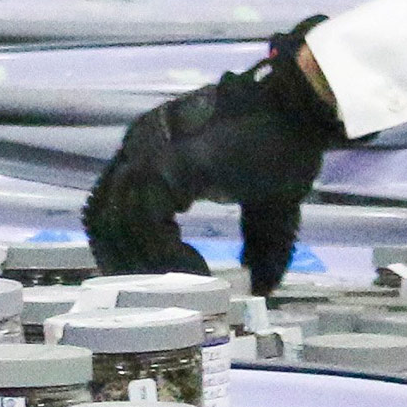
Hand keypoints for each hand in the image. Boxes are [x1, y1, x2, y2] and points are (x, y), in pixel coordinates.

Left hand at [84, 23, 347, 291]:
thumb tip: (262, 287)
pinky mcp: (171, 161)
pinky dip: (165, 253)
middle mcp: (139, 147)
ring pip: (120, 222)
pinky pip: (147, 219)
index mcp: (151, 152)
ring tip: (185, 286)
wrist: (303, 109)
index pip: (106, 208)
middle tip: (160, 297)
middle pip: (103, 218)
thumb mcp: (268, 206)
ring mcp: (151, 150)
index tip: (147, 286)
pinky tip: (196, 270)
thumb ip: (257, 243)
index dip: (121, 252)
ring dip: (148, 264)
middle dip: (127, 264)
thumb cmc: (287, 147)